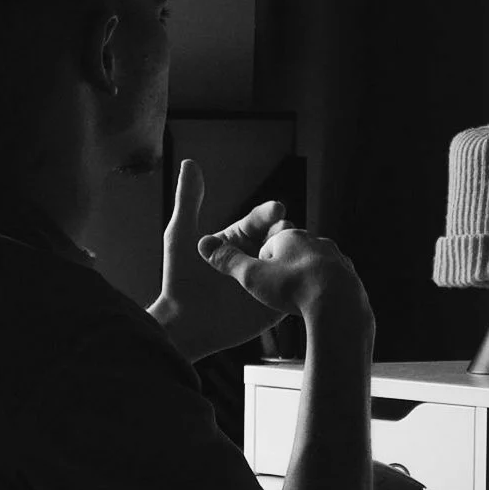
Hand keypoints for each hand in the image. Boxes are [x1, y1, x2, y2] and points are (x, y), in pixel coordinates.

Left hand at [151, 159, 287, 361]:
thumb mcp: (182, 236)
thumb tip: (190, 163)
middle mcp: (255, 257)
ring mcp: (267, 280)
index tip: (278, 207)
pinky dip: (302, 282)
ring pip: (291, 261)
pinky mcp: (274, 304)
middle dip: (288, 232)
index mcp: (238, 239)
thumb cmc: (179, 280)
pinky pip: (293, 289)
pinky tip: (309, 276)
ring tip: (300, 253)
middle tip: (290, 232)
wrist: (184, 325)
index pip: (261, 219)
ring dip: (298, 255)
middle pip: (280, 237)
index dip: (270, 212)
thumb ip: (188, 200)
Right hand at [198, 209, 369, 323]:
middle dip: (282, 270)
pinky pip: (331, 282)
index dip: (259, 263)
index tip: (258, 281)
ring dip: (303, 280)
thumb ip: (227, 260)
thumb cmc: (293, 288)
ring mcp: (335, 257)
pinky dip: (322, 292)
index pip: (267, 244)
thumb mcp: (252, 276)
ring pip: (312, 266)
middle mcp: (315, 242)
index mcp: (290, 236)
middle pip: (291, 254)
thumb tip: (204, 243)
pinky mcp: (349, 275)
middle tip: (277, 292)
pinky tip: (315, 306)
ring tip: (296, 300)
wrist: (338, 304)